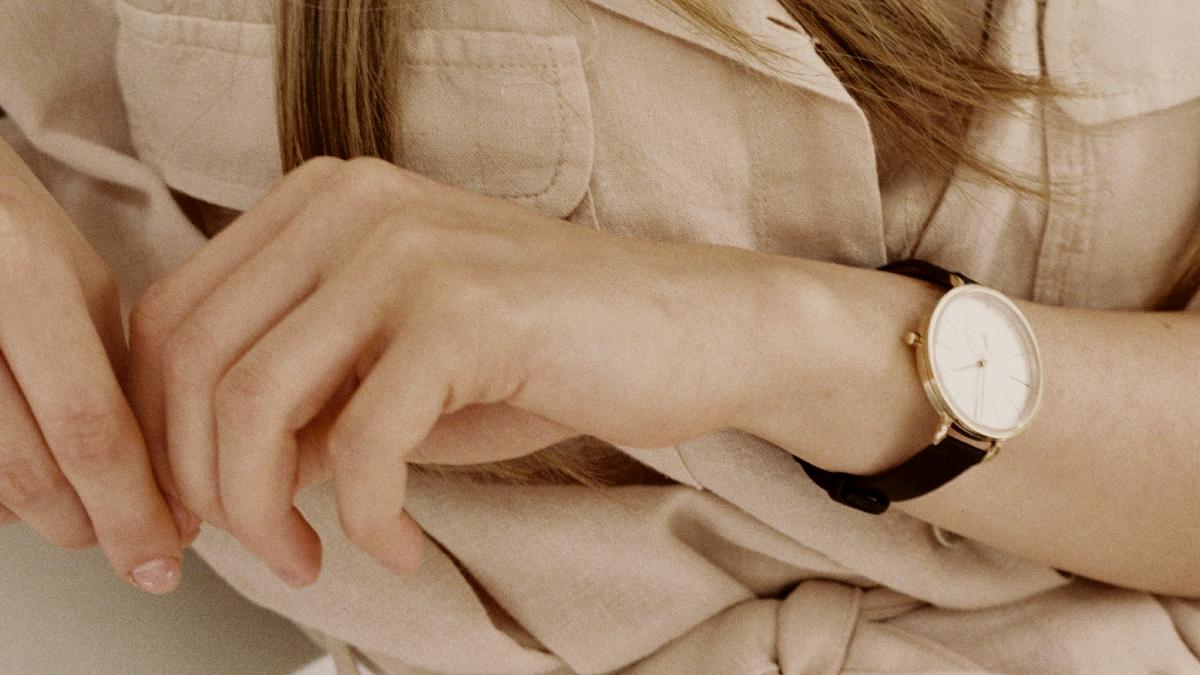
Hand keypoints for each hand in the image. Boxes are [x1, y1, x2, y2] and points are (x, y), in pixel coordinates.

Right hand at [0, 137, 185, 593]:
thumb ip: (117, 367)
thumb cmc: (1, 220)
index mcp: (25, 268)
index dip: (132, 509)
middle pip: (28, 474)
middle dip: (93, 525)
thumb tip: (160, 476)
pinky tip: (21, 470)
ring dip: (40, 513)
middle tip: (137, 540)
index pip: (89, 426)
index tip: (164, 559)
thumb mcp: (75, 276)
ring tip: (82, 498)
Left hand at [128, 157, 771, 585]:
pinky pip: (363, 443)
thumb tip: (217, 473)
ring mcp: (409, 250)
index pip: (175, 316)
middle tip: (251, 549)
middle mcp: (353, 206)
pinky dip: (367, 520)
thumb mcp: (398, 372)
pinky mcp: (465, 311)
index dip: (162, 430)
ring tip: (308, 556)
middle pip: (198, 359)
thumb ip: (306, 398)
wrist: (693, 330)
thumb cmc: (551, 351)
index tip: (194, 508)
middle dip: (198, 484)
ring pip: (257, 401)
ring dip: (262, 510)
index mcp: (324, 201)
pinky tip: (401, 544)